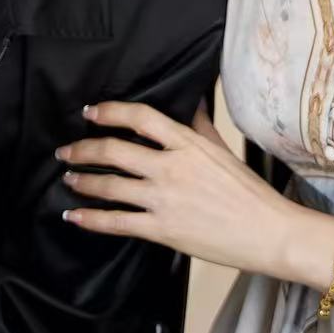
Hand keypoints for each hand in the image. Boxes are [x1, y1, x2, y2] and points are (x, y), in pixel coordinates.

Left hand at [57, 99, 301, 274]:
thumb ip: (199, 125)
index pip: (140, 117)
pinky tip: (74, 215)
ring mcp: (164, 199)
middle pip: (114, 150)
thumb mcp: (222, 148)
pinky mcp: (162, 229)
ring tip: (68, 178)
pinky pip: (116, 222)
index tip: (90, 112)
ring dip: (82, 180)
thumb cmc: (249, 191)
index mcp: (187, 144)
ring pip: (109, 186)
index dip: (109, 112)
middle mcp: (170, 167)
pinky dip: (90, 218)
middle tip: (66, 150)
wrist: (267, 231)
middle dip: (83, 149)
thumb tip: (190, 101)